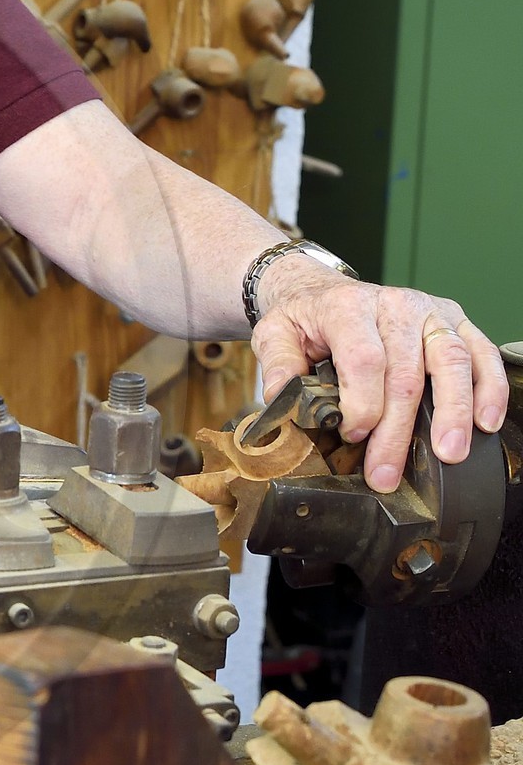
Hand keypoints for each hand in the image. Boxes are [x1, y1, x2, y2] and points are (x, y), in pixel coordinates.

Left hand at [252, 259, 507, 492]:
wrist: (325, 291)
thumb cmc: (307, 320)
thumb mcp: (275, 334)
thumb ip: (278, 366)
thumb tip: (283, 401)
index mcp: (349, 307)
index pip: (365, 359)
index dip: (363, 403)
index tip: (353, 434)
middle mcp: (396, 304)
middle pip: (407, 373)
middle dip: (399, 431)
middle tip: (389, 473)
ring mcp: (430, 312)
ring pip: (451, 362)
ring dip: (453, 414)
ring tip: (450, 454)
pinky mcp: (455, 321)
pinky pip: (481, 353)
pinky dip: (489, 389)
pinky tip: (486, 422)